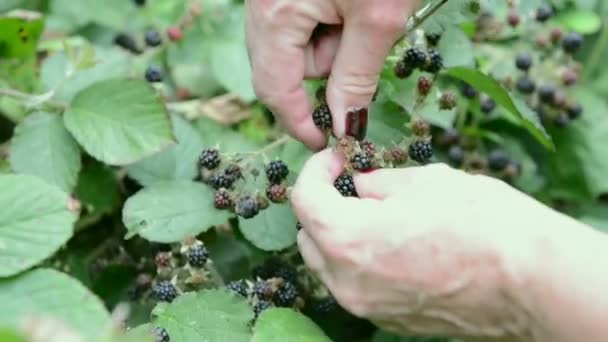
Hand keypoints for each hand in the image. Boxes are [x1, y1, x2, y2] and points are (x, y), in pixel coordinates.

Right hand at [245, 0, 419, 148]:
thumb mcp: (379, 19)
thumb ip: (356, 76)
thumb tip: (344, 125)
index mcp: (275, 14)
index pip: (276, 89)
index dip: (300, 123)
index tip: (325, 143)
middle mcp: (260, 6)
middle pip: (285, 68)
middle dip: (328, 69)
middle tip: (363, 44)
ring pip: (295, 47)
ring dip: (332, 45)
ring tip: (361, 14)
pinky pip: (299, 24)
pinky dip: (328, 26)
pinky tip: (350, 7)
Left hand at [290, 149, 558, 339]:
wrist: (532, 281)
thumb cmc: (483, 223)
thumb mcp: (425, 181)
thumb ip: (378, 183)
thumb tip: (360, 185)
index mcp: (348, 238)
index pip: (304, 200)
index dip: (315, 171)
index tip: (335, 160)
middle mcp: (347, 280)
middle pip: (309, 236)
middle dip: (324, 206)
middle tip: (354, 186)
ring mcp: (367, 306)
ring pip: (329, 265)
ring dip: (339, 236)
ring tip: (376, 216)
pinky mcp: (388, 320)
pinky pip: (356, 286)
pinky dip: (360, 262)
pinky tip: (394, 245)